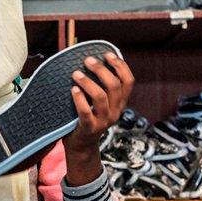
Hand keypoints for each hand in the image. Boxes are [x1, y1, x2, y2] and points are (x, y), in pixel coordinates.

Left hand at [64, 52, 134, 185]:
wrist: (81, 146)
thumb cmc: (87, 118)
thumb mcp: (100, 103)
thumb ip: (102, 87)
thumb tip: (93, 61)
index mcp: (120, 103)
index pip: (128, 81)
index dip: (120, 65)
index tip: (107, 54)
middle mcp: (115, 111)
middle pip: (114, 85)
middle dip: (101, 69)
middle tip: (87, 60)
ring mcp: (104, 121)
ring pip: (101, 97)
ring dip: (88, 82)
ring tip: (75, 74)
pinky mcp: (90, 128)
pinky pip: (86, 112)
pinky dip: (79, 99)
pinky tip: (73, 90)